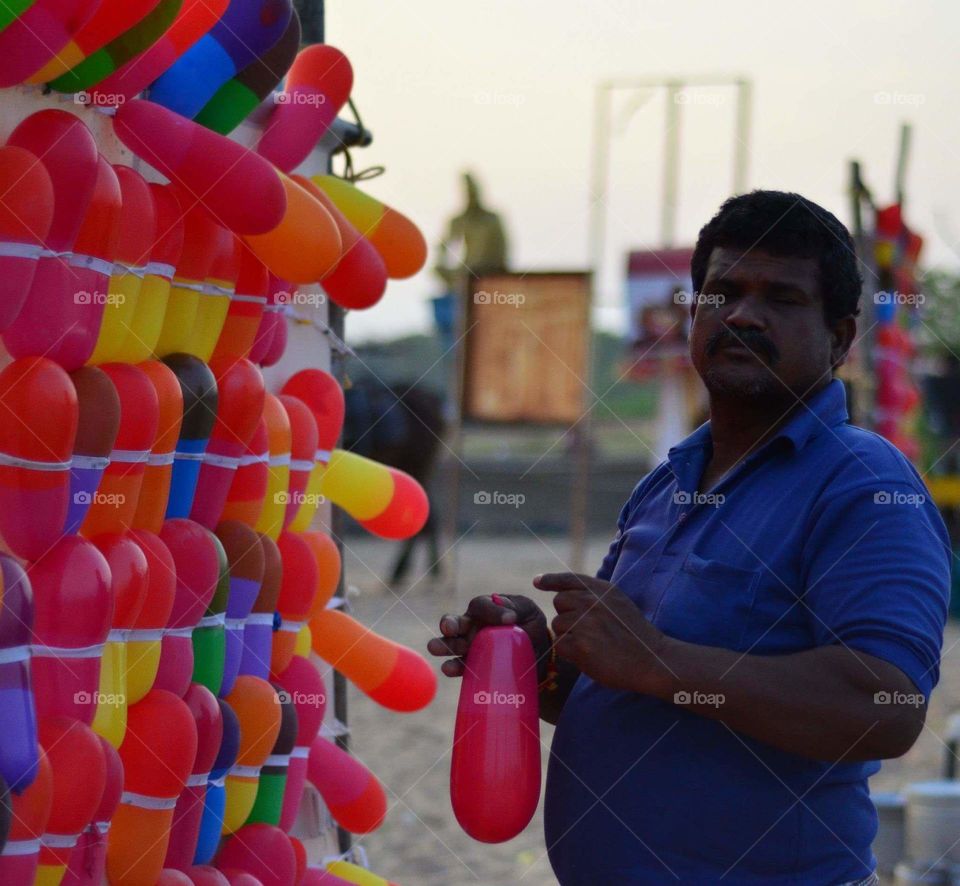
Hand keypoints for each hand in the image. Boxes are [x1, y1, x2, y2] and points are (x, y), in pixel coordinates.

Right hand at [427, 594, 551, 678]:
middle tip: (449, 628)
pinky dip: (452, 667)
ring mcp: (469, 647)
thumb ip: (517, 606)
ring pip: (450, 644)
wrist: (539, 656)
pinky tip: (449, 668)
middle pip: (454, 623)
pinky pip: (459, 666)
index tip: (511, 619)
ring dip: (443, 646)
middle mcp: (472, 626)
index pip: (480, 605)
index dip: (492, 611)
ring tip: (437, 648)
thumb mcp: (529, 611)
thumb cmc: (531, 626)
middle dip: (448, 624)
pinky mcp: (472, 667)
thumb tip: (506, 611)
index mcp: (485, 609)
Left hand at [534, 572, 670, 693]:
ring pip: (557, 625)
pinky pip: (560, 645)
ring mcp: (585, 623)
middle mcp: (591, 601)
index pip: (569, 578)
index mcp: (602, 589)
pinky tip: (588, 655)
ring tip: (591, 643)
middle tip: (586, 629)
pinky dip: (570, 652)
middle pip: (559, 602)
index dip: (551, 579)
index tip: (537, 582)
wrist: (652, 659)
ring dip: (568, 635)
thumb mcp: (617, 602)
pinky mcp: (580, 645)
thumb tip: (561, 591)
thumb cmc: (633, 633)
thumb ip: (594, 595)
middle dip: (566, 614)